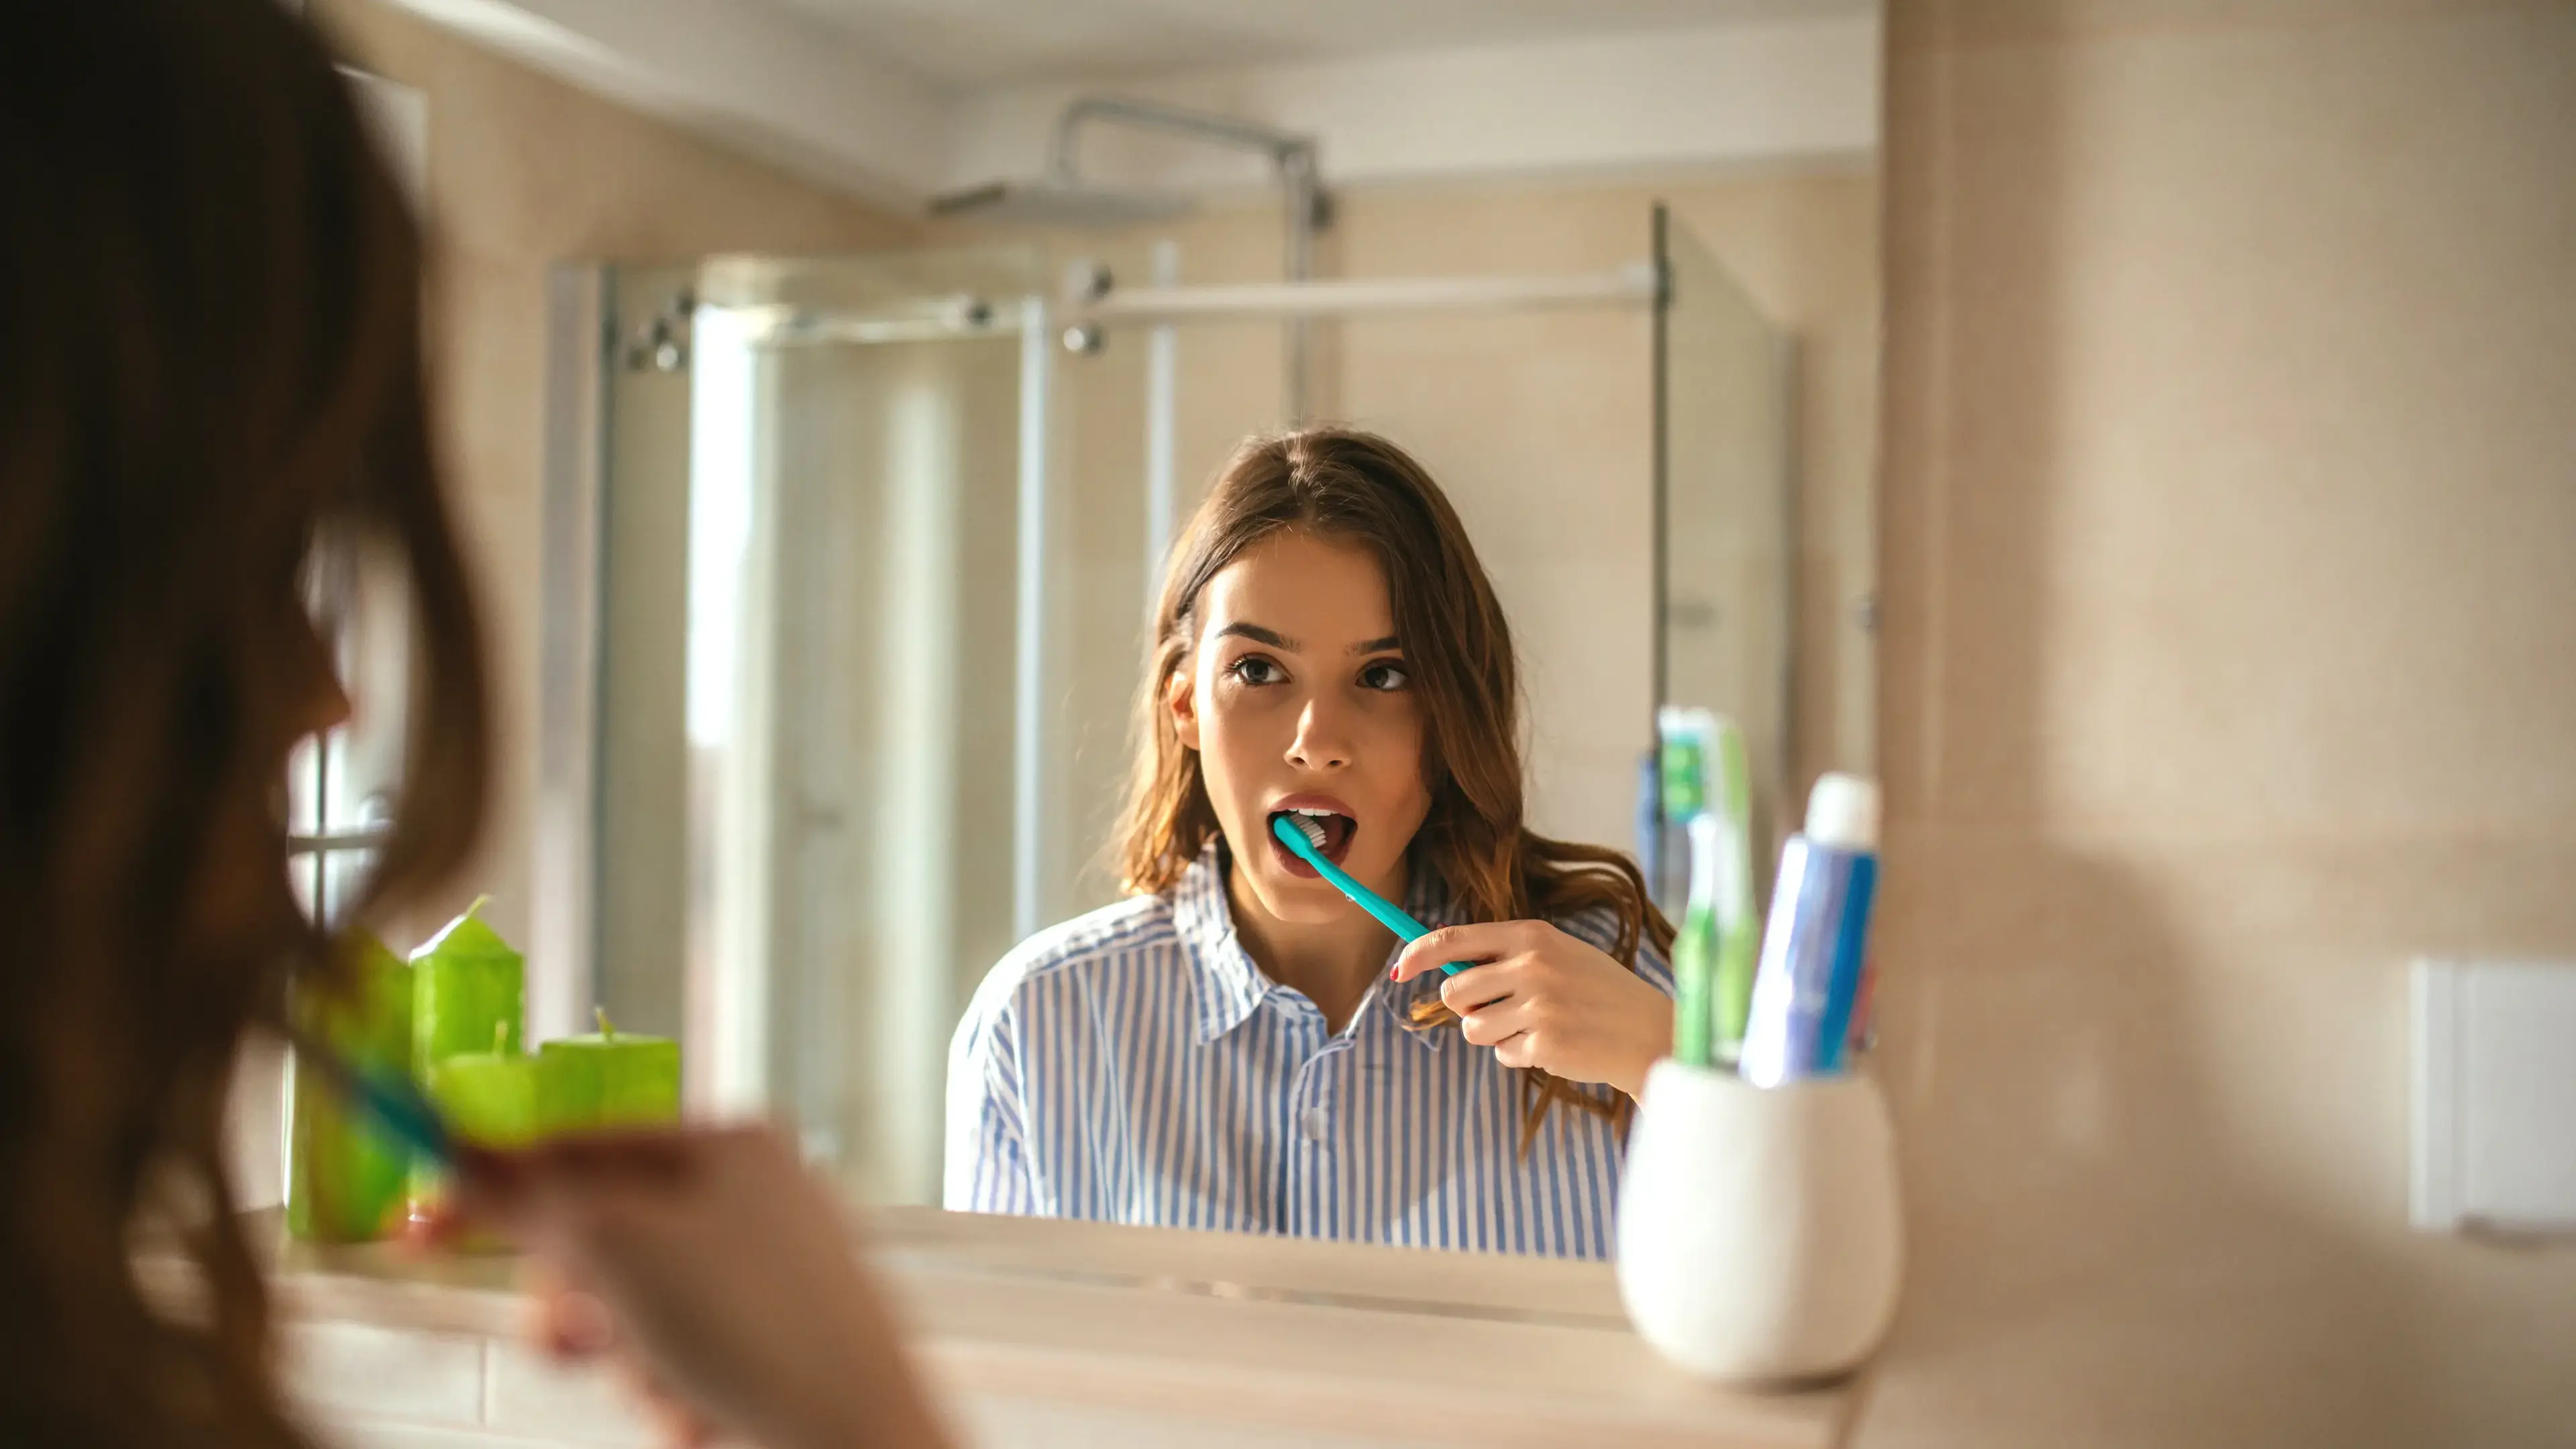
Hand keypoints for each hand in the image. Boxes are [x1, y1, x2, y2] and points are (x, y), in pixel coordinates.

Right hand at [453, 1126, 951, 1448]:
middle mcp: (756, 1196)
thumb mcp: (615, 1248)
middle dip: (578, 1302)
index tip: (416, 1230)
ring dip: (628, 1361)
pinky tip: (705, 1417)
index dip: (495, 1186)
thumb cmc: (755, 1330)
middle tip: (571, 1340)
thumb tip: (453, 1155)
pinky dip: (672, 1394)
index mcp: (731, 1142)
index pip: (582, 1144)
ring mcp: (769, 1272)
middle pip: (601, 1233)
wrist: (857, 1441)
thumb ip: (527, 1199)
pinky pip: (677, 1358)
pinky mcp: (775, 1345)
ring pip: (632, 1310)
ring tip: (672, 1383)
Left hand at [1391, 922, 1672, 1099]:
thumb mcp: (1560, 953)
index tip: (1399, 968)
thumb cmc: (1598, 991)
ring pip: (1472, 1028)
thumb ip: (1509, 955)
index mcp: (1533, 935)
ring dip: (1492, 1035)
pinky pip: (1502, 1055)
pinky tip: (1552, 1045)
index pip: (1456, 938)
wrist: (1649, 1031)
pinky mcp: (1545, 1043)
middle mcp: (1533, 965)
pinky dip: (1519, 1055)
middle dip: (1465, 1007)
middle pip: (1455, 990)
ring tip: (1531, 1028)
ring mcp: (1539, 1005)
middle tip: (1497, 1010)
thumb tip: (1449, 966)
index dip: (1419, 953)